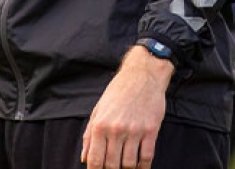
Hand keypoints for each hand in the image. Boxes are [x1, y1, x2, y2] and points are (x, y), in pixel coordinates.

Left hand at [82, 46, 171, 168]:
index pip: (95, 160)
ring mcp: (134, 131)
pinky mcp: (151, 130)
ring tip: (126, 167)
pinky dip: (144, 167)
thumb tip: (84, 158)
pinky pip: (147, 157)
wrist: (142, 75)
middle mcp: (115, 130)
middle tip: (114, 168)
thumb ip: (89, 135)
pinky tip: (141, 167)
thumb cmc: (118, 92)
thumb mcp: (98, 110)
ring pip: (129, 164)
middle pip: (112, 165)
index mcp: (100, 125)